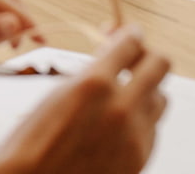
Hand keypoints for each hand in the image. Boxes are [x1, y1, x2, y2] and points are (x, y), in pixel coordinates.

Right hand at [0, 25, 168, 173]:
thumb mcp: (61, 92)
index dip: (130, 34)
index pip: (131, 42)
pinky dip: (140, 120)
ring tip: (122, 94)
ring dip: (146, 90)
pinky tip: (119, 124)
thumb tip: (114, 55)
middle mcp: (121, 108)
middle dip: (147, 55)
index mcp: (94, 83)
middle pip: (160, 64)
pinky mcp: (140, 160)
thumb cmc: (33, 141)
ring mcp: (134, 137)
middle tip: (133, 58)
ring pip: (160, 97)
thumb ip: (93, 72)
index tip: (128, 34)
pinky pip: (152, 129)